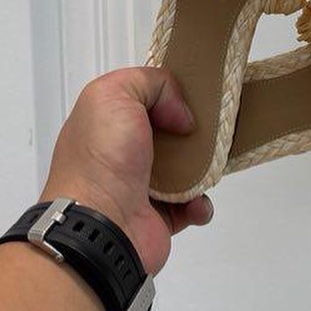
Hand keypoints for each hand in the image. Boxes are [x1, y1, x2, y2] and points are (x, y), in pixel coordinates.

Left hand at [39, 67, 212, 275]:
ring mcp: (140, 186)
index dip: (168, 93)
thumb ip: (151, 83)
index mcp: (106, 122)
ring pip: (185, 168)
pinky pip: (191, 204)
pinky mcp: (160, 216)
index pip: (142, 98)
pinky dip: (200, 202)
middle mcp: (121, 153)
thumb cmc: (100, 159)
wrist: (100, 227)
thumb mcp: (113, 94)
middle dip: (192, 129)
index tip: (190, 95)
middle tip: (209, 127)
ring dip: (202, 165)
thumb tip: (180, 114)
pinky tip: (196, 198)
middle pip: (168, 132)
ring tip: (208, 163)